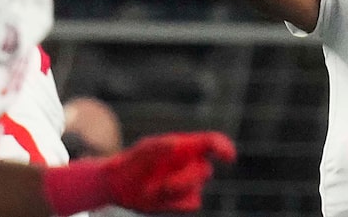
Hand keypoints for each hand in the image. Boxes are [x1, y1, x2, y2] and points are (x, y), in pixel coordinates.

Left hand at [103, 131, 236, 212]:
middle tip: (164, 186)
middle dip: (186, 180)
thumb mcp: (141, 151)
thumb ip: (157, 146)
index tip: (228, 156)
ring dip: (177, 192)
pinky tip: (159, 200)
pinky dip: (176, 204)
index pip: (212, 142)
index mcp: (187, 146)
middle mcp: (192, 163)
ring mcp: (189, 183)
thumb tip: (176, 143)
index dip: (223, 147)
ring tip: (154, 191)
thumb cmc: (132, 161)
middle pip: (205, 171)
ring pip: (197, 189)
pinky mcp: (184, 200)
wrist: (119, 185)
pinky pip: (192, 204)